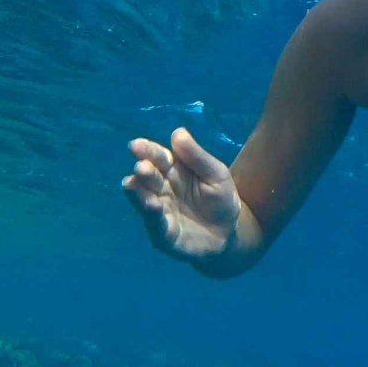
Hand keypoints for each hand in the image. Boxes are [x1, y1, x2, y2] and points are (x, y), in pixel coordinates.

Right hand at [122, 127, 241, 261]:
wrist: (231, 232)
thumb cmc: (221, 198)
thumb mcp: (216, 174)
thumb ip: (197, 157)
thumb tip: (178, 132)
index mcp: (174, 171)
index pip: (159, 157)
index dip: (148, 151)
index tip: (137, 145)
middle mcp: (162, 189)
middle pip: (149, 177)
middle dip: (144, 171)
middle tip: (142, 166)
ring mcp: (160, 212)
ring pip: (145, 200)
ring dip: (140, 192)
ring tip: (135, 183)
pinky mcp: (164, 234)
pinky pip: (156, 225)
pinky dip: (153, 216)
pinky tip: (153, 206)